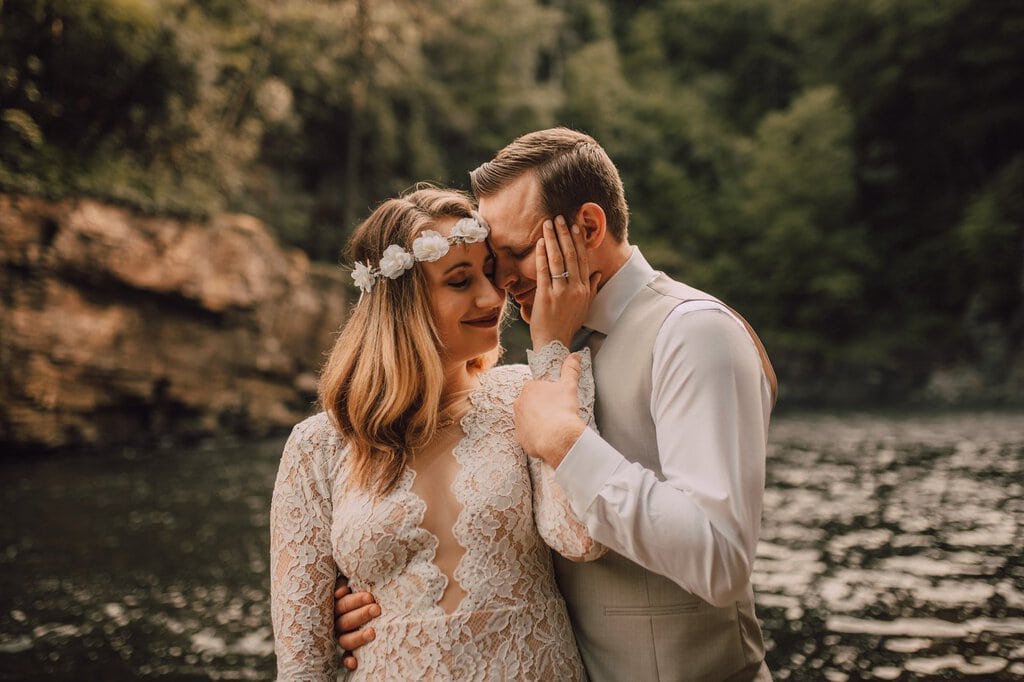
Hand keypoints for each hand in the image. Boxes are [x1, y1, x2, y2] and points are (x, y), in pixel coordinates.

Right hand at [333, 577, 380, 670]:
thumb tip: (343, 590)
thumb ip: (344, 582)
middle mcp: (336, 622)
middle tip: (376, 609)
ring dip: (357, 637)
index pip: (343, 604)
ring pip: (345, 640)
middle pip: (345, 621)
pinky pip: (343, 658)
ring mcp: (340, 637)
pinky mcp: (345, 651)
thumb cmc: (356, 591)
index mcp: (336, 606)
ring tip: (373, 633)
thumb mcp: (350, 584)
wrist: (360, 605)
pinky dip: (347, 661)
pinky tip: (354, 663)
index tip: (370, 597)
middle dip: (361, 615)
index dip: (355, 601)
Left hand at [514, 353, 586, 467]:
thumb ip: (570, 369)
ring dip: (537, 421)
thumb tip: (575, 355)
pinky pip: (527, 434)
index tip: (556, 401)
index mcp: (529, 388)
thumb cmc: (562, 410)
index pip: (537, 388)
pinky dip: (535, 435)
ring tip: (552, 426)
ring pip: (528, 418)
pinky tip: (547, 437)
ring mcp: (517, 420)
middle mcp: (519, 402)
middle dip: (541, 407)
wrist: (558, 437)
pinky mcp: (519, 436)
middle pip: (531, 403)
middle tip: (556, 414)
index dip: (548, 395)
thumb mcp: (569, 386)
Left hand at [529, 216, 600, 347]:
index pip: (583, 259)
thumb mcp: (585, 306)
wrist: (554, 343)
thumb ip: (592, 288)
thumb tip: (598, 272)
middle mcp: (575, 288)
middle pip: (572, 255)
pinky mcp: (546, 297)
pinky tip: (539, 243)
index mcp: (585, 288)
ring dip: (552, 239)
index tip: (575, 225)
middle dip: (565, 234)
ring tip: (548, 224)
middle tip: (559, 217)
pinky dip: (542, 256)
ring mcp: (561, 292)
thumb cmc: (568, 324)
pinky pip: (544, 272)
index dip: (579, 241)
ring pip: (558, 260)